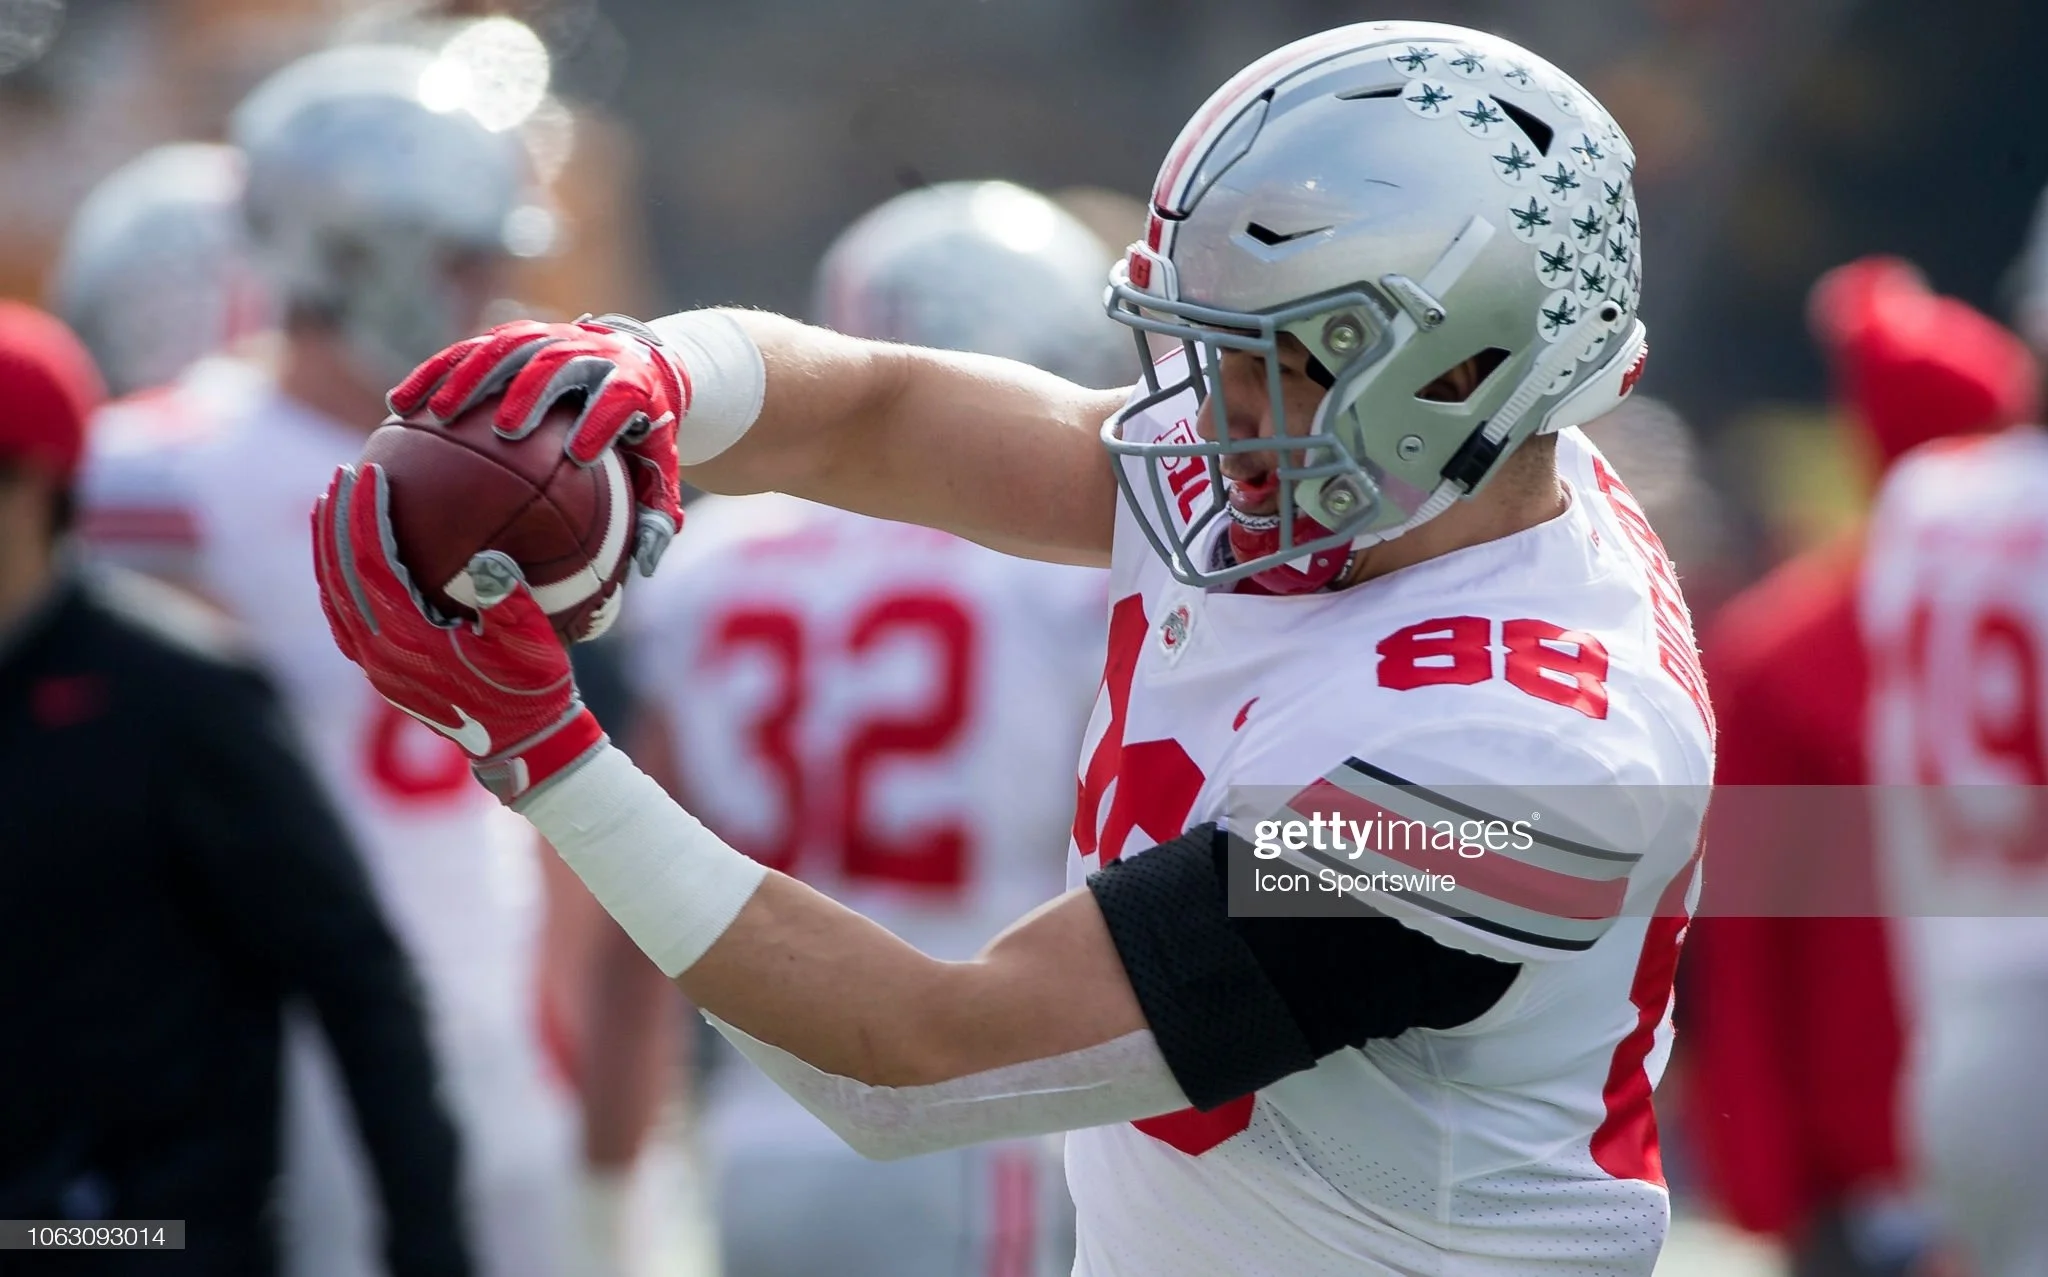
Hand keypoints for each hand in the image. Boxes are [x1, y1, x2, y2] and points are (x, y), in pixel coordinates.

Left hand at [313, 462, 605, 802]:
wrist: (521, 746)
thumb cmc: (532, 692)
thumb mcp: (532, 645)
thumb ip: (509, 602)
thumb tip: (489, 559)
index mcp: (408, 640)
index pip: (371, 564)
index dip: (364, 516)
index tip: (369, 473)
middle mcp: (379, 653)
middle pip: (339, 575)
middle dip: (335, 520)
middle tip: (341, 474)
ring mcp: (375, 666)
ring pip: (334, 596)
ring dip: (330, 547)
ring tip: (331, 505)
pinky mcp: (382, 671)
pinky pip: (345, 615)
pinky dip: (340, 578)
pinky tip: (348, 556)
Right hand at [387, 315, 687, 576]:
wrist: (642, 362)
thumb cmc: (644, 433)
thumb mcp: (659, 466)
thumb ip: (655, 510)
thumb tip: (646, 565)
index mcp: (632, 383)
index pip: (618, 399)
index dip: (601, 421)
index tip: (580, 454)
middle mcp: (590, 352)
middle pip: (557, 364)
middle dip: (531, 392)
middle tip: (506, 430)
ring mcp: (549, 337)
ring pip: (504, 348)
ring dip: (468, 377)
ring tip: (436, 413)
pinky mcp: (515, 335)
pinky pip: (468, 349)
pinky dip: (434, 372)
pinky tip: (398, 405)